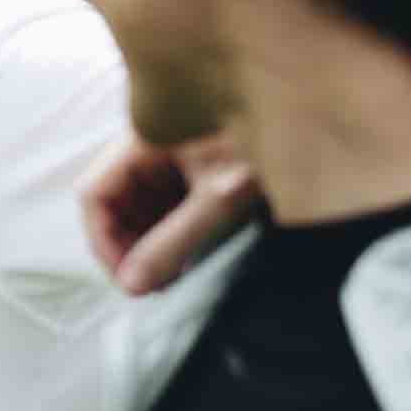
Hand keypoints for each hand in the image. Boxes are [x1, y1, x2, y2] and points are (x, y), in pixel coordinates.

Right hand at [79, 133, 258, 294]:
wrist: (316, 125)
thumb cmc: (264, 151)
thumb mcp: (216, 202)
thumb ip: (171, 244)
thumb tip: (132, 285)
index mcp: (140, 139)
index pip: (93, 194)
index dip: (102, 241)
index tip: (126, 280)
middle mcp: (144, 144)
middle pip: (110, 201)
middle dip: (125, 245)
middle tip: (150, 284)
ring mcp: (163, 155)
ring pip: (133, 204)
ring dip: (145, 240)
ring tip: (171, 273)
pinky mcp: (184, 165)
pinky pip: (159, 200)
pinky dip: (165, 229)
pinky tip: (187, 252)